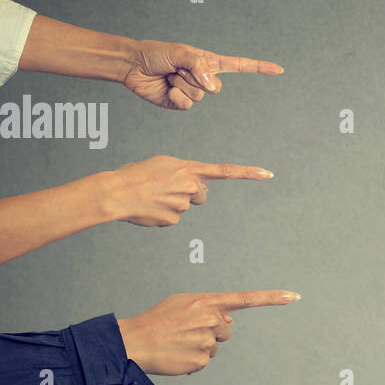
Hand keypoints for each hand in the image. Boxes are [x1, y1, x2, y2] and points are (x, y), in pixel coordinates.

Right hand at [100, 155, 274, 225]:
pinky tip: (149, 208)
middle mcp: (190, 186)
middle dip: (190, 194)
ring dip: (172, 203)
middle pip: (201, 195)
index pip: (225, 171)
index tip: (268, 174)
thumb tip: (196, 191)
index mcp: (188, 168)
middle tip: (167, 189)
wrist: (116, 192)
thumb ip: (184, 174)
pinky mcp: (174, 220)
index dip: (248, 173)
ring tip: (151, 197)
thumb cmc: (136, 175)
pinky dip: (162, 215)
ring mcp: (183, 204)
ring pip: (185, 207)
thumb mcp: (163, 165)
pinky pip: (173, 218)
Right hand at [117, 290, 299, 375]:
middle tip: (186, 332)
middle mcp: (211, 320)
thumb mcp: (182, 303)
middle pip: (226, 330)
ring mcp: (207, 341)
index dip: (272, 298)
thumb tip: (231, 319)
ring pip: (215, 347)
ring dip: (201, 347)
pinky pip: (205, 361)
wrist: (134, 342)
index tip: (294, 296)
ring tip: (178, 343)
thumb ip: (208, 307)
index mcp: (206, 302)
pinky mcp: (201, 361)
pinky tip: (177, 355)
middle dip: (212, 332)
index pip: (246, 299)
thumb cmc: (157, 321)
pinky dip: (193, 361)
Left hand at [121, 39, 282, 109]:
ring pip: (200, 97)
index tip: (279, 69)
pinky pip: (187, 106)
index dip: (259, 68)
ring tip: (169, 75)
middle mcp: (204, 78)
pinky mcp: (181, 104)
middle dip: (195, 78)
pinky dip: (176, 96)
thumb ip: (200, 67)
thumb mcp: (181, 53)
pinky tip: (166, 88)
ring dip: (182, 85)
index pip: (240, 66)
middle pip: (216, 88)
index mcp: (209, 62)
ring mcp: (193, 92)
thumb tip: (213, 86)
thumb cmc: (156, 53)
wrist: (133, 65)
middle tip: (177, 69)